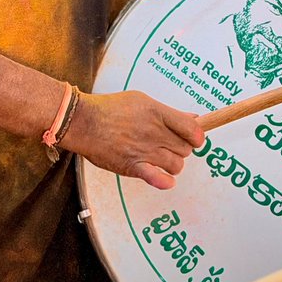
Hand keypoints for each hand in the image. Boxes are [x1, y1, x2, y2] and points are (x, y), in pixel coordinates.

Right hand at [61, 89, 204, 190]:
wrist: (84, 121)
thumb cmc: (110, 108)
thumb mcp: (142, 100)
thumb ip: (168, 112)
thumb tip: (192, 118)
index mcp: (157, 113)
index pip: (193, 130)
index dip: (197, 136)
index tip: (194, 138)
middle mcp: (154, 132)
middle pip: (186, 149)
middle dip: (182, 148)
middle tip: (170, 145)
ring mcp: (144, 150)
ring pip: (176, 165)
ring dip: (172, 163)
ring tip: (161, 157)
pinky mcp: (133, 166)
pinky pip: (159, 179)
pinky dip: (165, 181)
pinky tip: (163, 178)